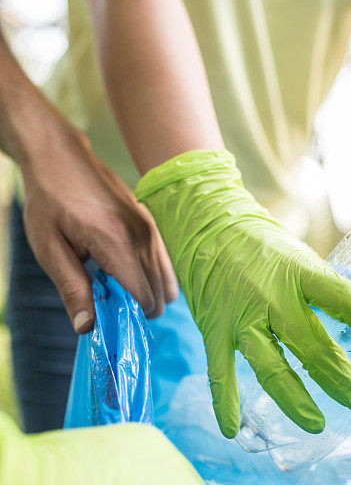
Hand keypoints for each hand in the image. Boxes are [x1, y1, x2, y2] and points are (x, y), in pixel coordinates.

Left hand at [21, 116, 177, 332]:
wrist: (60, 157)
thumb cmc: (48, 201)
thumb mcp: (49, 248)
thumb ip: (71, 288)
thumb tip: (88, 328)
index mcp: (117, 242)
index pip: (145, 298)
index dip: (130, 318)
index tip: (106, 319)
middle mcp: (143, 235)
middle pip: (163, 294)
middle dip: (138, 308)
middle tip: (105, 301)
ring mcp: (151, 227)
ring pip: (168, 281)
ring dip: (145, 291)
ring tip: (110, 283)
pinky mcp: (151, 222)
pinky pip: (163, 263)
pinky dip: (147, 275)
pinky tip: (118, 267)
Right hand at [136, 150, 350, 438]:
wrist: (209, 226)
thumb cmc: (264, 247)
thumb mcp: (301, 258)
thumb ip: (325, 292)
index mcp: (301, 273)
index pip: (345, 300)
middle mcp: (272, 296)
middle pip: (311, 345)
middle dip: (339, 377)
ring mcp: (240, 316)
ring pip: (270, 366)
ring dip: (295, 399)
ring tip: (317, 424)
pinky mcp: (214, 329)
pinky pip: (220, 372)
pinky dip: (225, 403)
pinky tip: (234, 431)